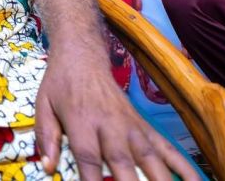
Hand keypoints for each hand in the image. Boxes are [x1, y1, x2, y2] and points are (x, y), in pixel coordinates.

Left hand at [35, 57, 197, 180]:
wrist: (83, 56)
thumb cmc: (60, 84)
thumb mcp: (43, 105)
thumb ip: (45, 137)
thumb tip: (48, 167)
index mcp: (81, 120)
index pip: (88, 156)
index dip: (92, 180)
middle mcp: (109, 124)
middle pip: (122, 160)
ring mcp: (131, 125)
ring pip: (149, 157)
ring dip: (159, 179)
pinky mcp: (144, 125)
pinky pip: (166, 147)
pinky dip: (181, 165)